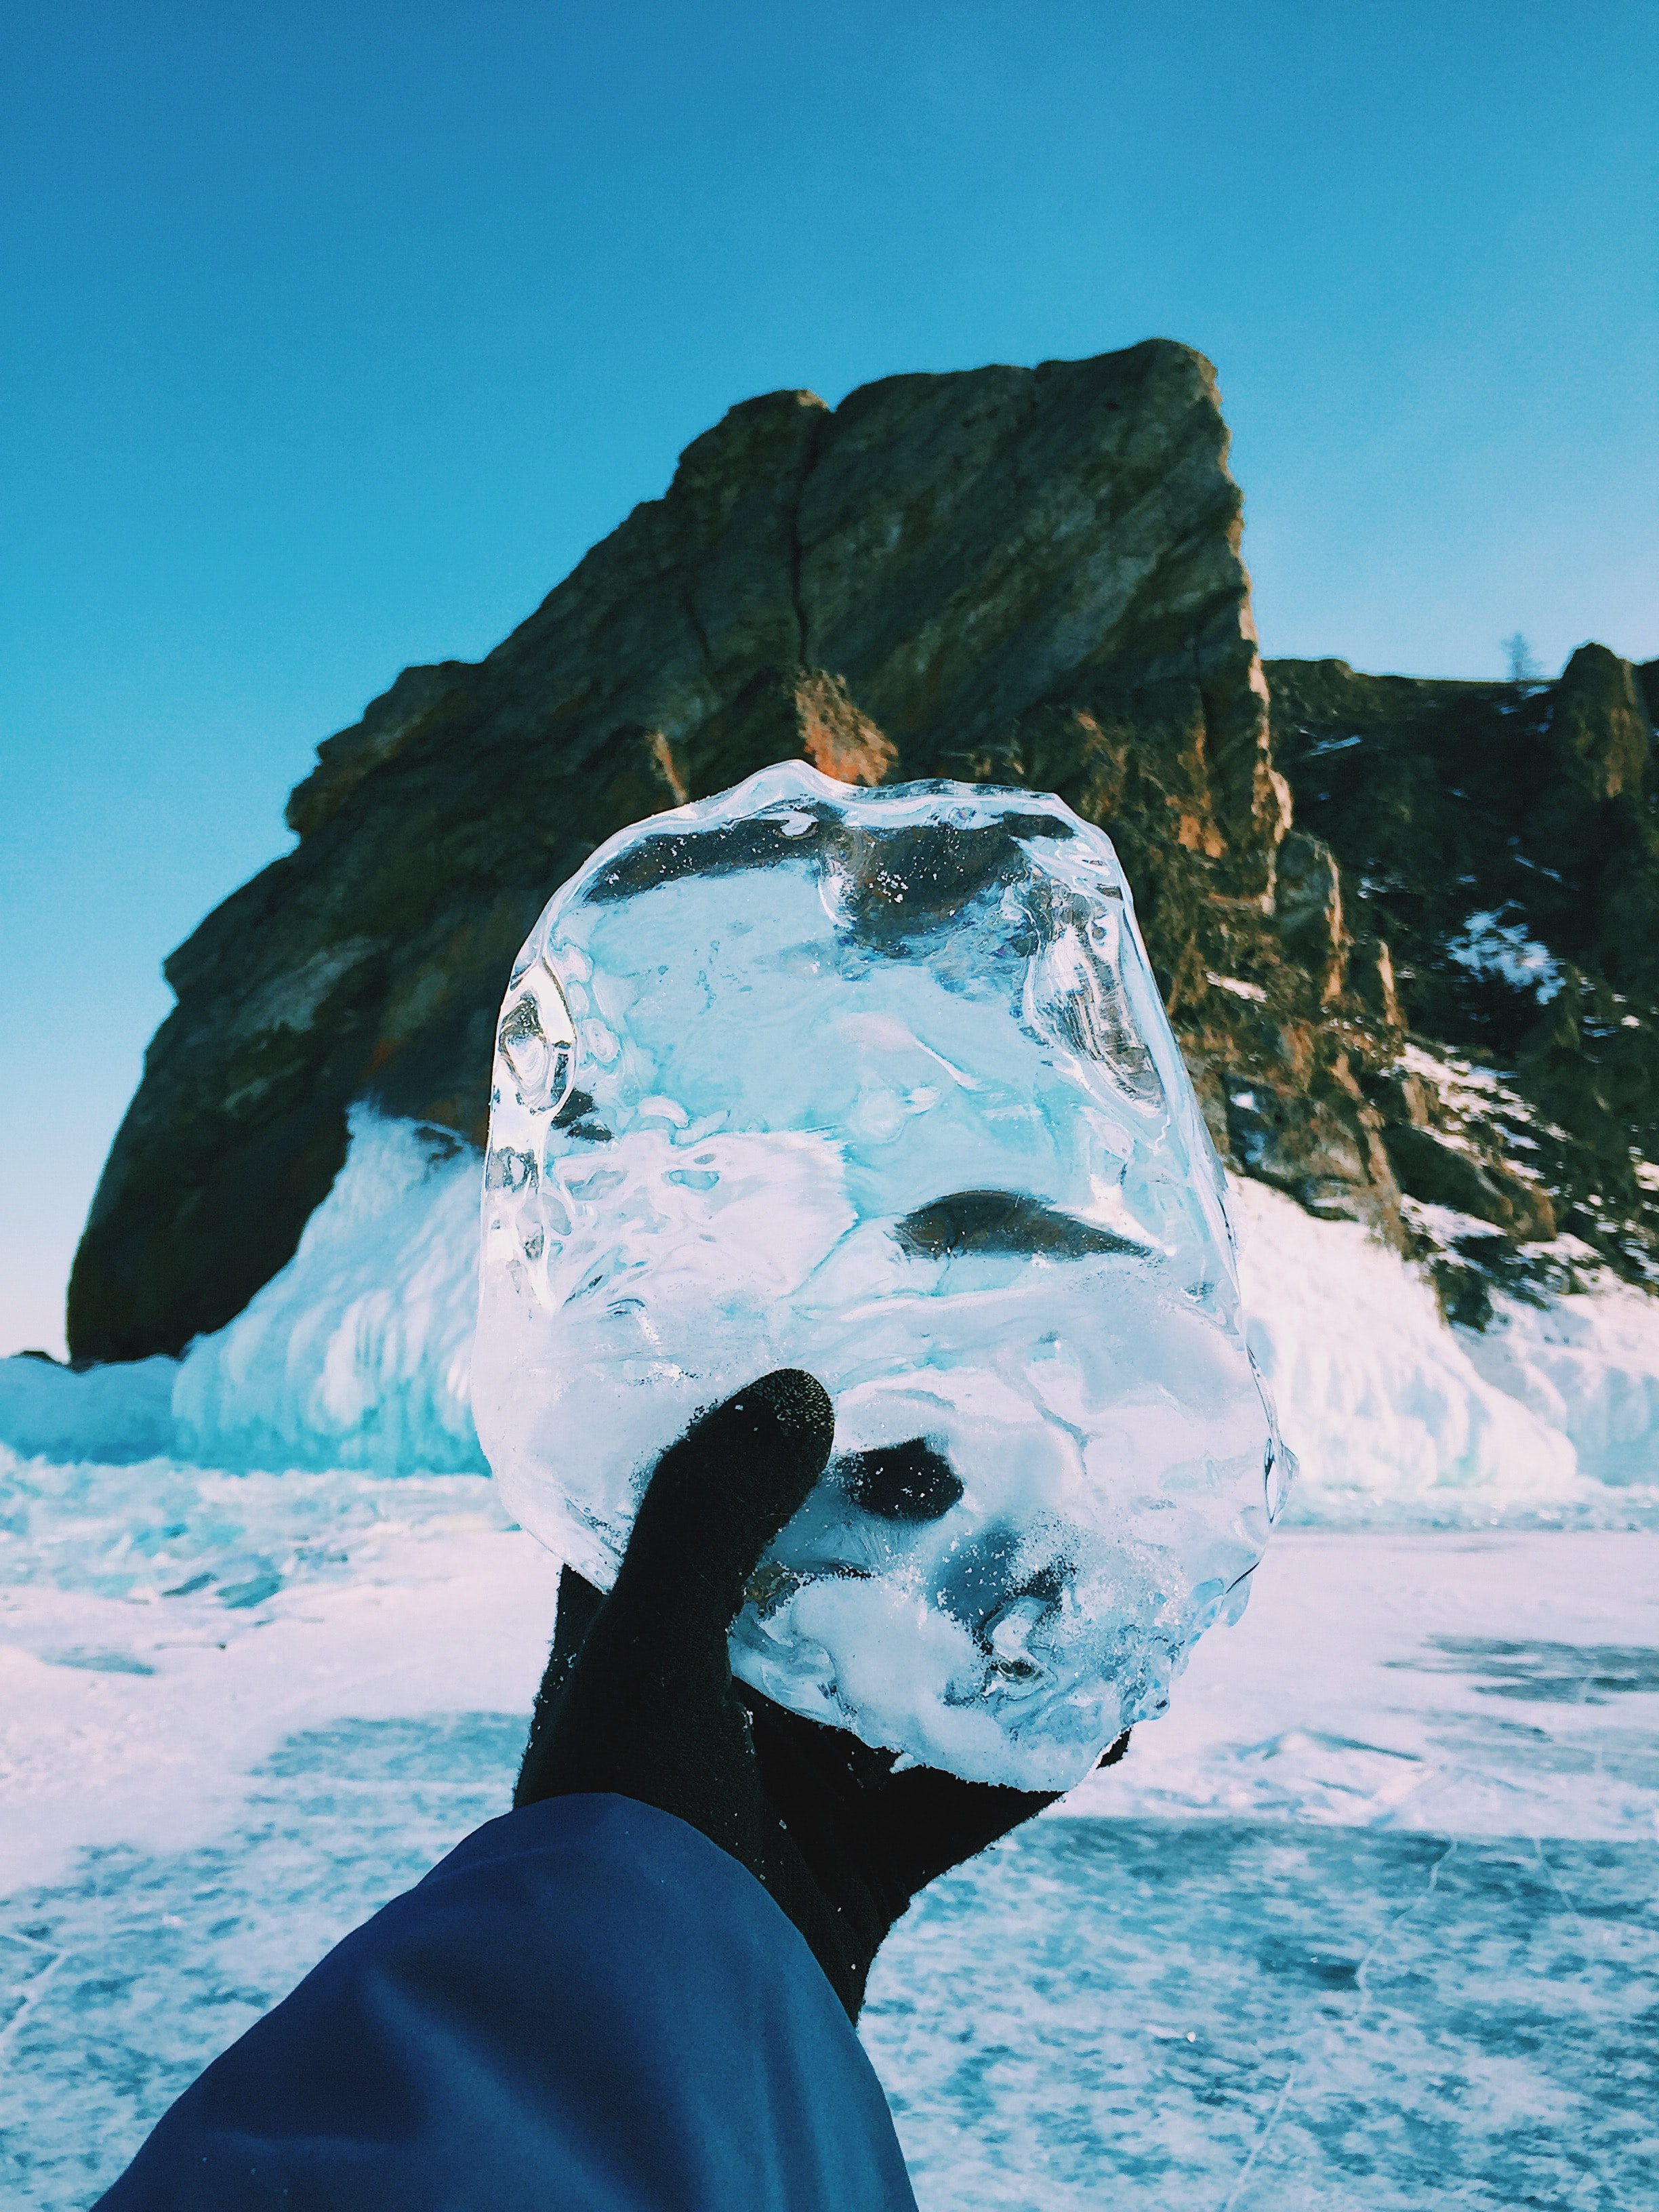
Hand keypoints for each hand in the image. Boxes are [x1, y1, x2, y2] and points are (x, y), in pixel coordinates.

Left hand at [513, 1370, 1127, 2017]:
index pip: (690, 1509)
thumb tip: (798, 1382)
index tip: (852, 1378)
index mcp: (630, 1646)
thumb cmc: (622, 1836)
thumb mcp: (649, 1657)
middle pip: (817, 1588)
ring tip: (1078, 1579)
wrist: (647, 2050)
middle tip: (996, 1464)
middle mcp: (705, 1709)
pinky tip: (1112, 1722)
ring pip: (900, 1688)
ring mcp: (781, 1793)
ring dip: (986, 1641)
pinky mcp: (851, 1872)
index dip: (763, 1441)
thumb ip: (709, 1515)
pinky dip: (1028, 1762)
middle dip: (907, 1531)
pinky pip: (955, 1800)